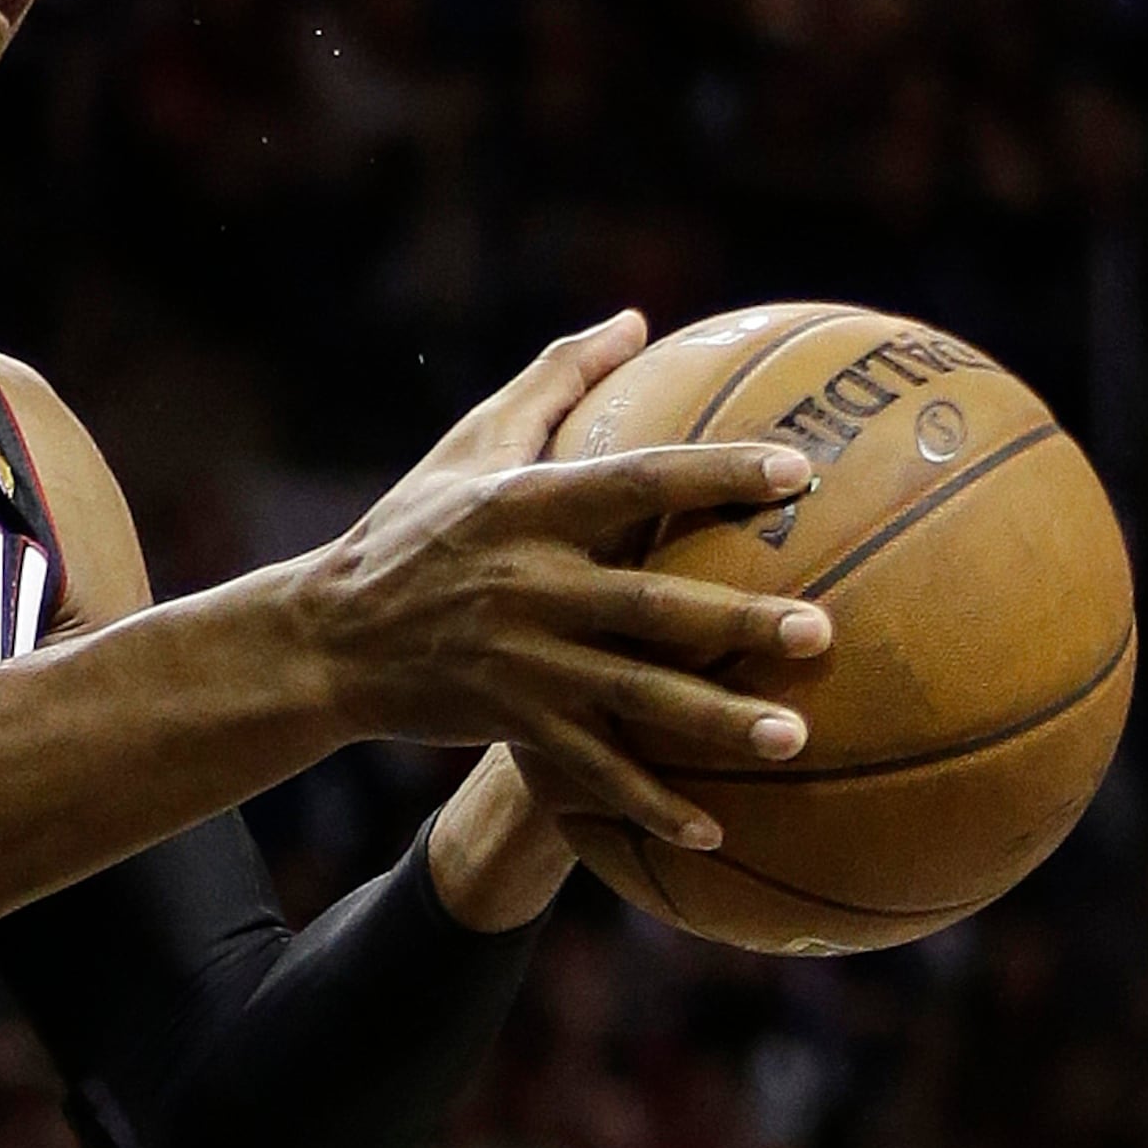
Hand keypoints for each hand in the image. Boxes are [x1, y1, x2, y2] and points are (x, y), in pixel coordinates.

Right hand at [294, 311, 835, 849]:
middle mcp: (527, 584)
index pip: (635, 481)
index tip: (797, 468)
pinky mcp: (508, 720)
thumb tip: (635, 317)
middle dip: (736, 620)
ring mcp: (519, 660)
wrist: (326, 637)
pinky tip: (712, 829)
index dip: (715, 473)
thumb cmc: (410, 530)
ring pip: (633, 696)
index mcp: (525, 507)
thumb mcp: (467, 446)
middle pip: (649, 604)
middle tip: (821, 628)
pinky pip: (590, 769)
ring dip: (714, 722)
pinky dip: (647, 802)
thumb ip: (553, 380)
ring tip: (793, 738)